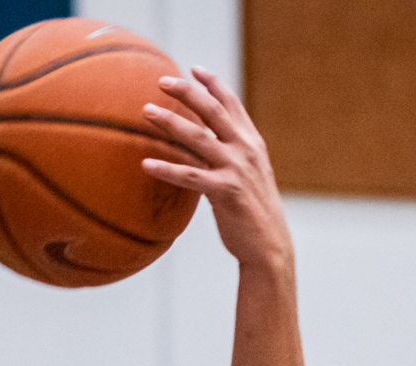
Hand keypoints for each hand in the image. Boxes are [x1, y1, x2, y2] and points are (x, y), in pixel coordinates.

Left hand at [141, 67, 290, 269]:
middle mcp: (246, 150)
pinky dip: (167, 169)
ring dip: (169, 122)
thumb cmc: (254, 213)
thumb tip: (206, 145)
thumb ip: (232, 155)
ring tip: (146, 111)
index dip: (212, 84)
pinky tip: (146, 164)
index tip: (193, 69)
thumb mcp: (249, 176)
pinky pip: (190, 176)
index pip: (232, 104)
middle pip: (213, 111)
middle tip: (162, 80)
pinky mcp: (225, 192)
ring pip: (198, 137)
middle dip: (187, 92)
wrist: (270, 247)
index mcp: (253, 143)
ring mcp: (236, 169)